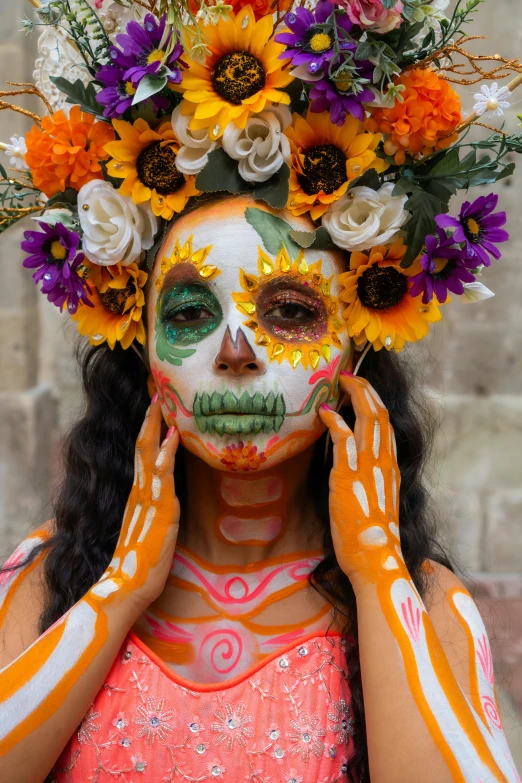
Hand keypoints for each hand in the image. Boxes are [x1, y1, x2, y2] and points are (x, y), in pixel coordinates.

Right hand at [88, 396, 179, 615]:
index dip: (148, 430)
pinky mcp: (160, 509)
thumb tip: (167, 498)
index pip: (141, 454)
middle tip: (155, 391)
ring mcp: (148, 497)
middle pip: (141, 445)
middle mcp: (140, 491)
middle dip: (149, 418)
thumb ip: (154, 510)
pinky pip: (162, 473)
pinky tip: (174, 435)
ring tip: (161, 401)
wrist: (127, 585)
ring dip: (156, 425)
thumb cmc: (139, 561)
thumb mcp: (149, 528)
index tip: (154, 408)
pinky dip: (167, 451)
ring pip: (148, 452)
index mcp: (137, 494)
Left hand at [318, 373, 406, 595]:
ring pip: (369, 419)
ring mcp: (368, 466)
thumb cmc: (373, 535)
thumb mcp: (377, 499)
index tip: (362, 389)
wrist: (375, 555)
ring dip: (354, 396)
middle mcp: (384, 462)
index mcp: (391, 466)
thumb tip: (356, 466)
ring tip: (341, 383)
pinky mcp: (348, 476)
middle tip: (350, 376)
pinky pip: (344, 439)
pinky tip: (326, 413)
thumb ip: (370, 478)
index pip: (387, 425)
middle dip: (366, 390)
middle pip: (380, 414)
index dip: (374, 402)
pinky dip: (335, 422)